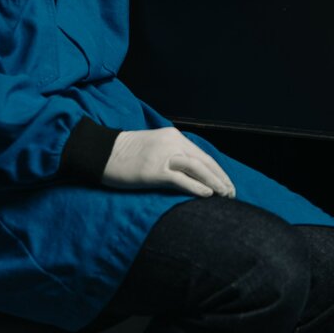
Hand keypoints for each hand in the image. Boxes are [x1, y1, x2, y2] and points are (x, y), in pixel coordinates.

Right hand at [101, 128, 236, 199]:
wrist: (101, 153)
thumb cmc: (126, 154)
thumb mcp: (153, 147)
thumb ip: (172, 155)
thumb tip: (191, 173)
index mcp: (173, 137)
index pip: (202, 155)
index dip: (218, 171)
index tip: (227, 184)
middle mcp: (171, 142)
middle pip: (204, 161)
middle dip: (221, 178)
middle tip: (232, 193)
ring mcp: (163, 155)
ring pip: (197, 168)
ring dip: (215, 183)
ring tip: (225, 195)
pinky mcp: (154, 170)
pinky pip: (181, 179)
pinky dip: (197, 187)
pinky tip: (207, 195)